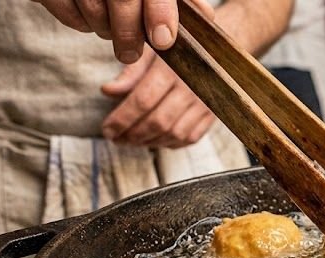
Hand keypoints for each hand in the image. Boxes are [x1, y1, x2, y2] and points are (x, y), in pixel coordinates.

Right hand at [32, 0, 213, 62]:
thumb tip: (206, 18)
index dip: (161, 13)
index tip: (164, 41)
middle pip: (123, 0)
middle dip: (129, 34)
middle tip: (130, 54)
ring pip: (94, 10)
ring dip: (103, 28)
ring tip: (109, 25)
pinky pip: (68, 13)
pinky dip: (78, 22)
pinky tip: (86, 14)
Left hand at [101, 49, 215, 147]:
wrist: (217, 46)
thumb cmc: (178, 47)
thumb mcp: (152, 50)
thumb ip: (131, 72)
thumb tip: (107, 91)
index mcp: (173, 68)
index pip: (143, 101)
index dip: (122, 119)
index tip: (107, 129)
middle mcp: (192, 87)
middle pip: (158, 122)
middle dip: (133, 135)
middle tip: (116, 138)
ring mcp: (206, 103)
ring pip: (175, 134)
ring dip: (150, 142)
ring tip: (132, 140)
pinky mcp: (214, 114)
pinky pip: (191, 137)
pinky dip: (171, 144)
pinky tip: (155, 140)